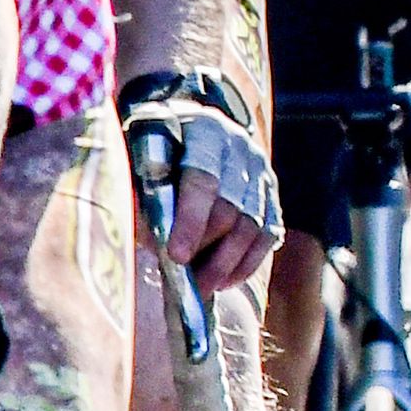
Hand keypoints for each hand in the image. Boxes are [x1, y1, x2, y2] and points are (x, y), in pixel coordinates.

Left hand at [114, 73, 280, 293]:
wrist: (189, 122)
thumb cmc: (155, 142)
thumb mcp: (139, 149)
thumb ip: (142, 186)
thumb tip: (151, 237)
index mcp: (205, 133)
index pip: (203, 182)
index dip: (190, 222)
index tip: (175, 256)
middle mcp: (241, 151)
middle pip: (231, 209)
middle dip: (208, 251)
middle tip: (185, 280)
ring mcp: (261, 173)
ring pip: (253, 227)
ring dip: (227, 264)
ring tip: (203, 288)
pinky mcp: (270, 195)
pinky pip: (267, 235)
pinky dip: (247, 262)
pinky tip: (225, 280)